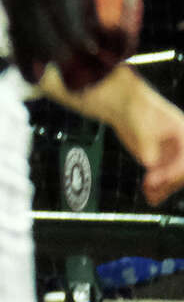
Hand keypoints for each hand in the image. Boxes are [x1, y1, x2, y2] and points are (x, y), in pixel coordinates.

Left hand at [111, 85, 183, 206]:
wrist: (124, 106)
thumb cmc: (135, 108)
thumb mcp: (141, 124)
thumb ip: (147, 144)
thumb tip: (150, 162)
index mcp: (183, 132)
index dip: (173, 171)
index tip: (158, 178)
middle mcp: (181, 146)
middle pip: (182, 170)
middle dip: (168, 180)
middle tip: (151, 185)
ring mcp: (171, 154)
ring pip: (173, 177)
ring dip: (163, 188)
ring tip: (149, 194)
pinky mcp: (160, 161)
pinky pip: (163, 178)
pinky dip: (157, 187)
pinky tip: (149, 195)